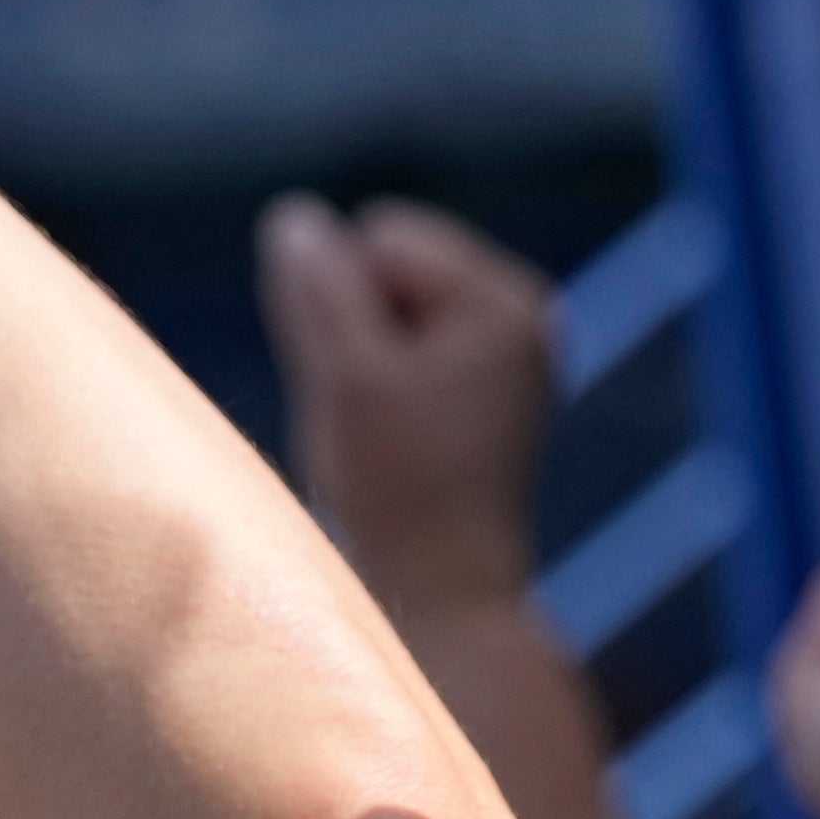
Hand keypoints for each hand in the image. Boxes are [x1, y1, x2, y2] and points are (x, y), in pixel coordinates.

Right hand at [257, 197, 555, 613]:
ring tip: (386, 437)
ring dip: (364, 367)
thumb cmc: (396, 491)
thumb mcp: (343, 376)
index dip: (343, 307)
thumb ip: (318, 287)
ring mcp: (510, 361)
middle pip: (389, 273)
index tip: (367, 391)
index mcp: (505, 299)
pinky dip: (383, 394)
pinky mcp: (488, 402)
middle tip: (375, 420)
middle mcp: (523, 318)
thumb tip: (296, 217)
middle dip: (357, 333)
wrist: (446, 601)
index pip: (381, 237)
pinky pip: (406, 360)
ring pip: (390, 319)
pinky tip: (397, 449)